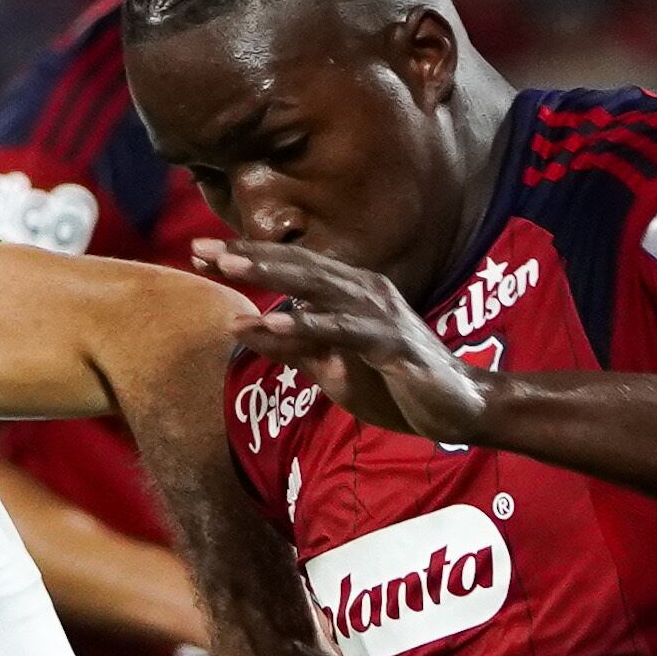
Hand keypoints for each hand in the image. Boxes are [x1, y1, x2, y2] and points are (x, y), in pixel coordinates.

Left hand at [191, 236, 491, 447]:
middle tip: (200, 247)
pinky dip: (311, 324)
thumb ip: (293, 349)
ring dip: (271, 275)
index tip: (198, 252)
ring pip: (317, 288)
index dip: (245, 258)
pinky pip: (345, 331)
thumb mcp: (333, 369)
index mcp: (349, 293)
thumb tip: (243, 328)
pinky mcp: (393, 344)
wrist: (458, 408)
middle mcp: (363, 291)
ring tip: (229, 267)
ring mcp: (379, 314)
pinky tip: (279, 320)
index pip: (289, 268)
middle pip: (297, 266)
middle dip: (247, 255)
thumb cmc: (396, 385)